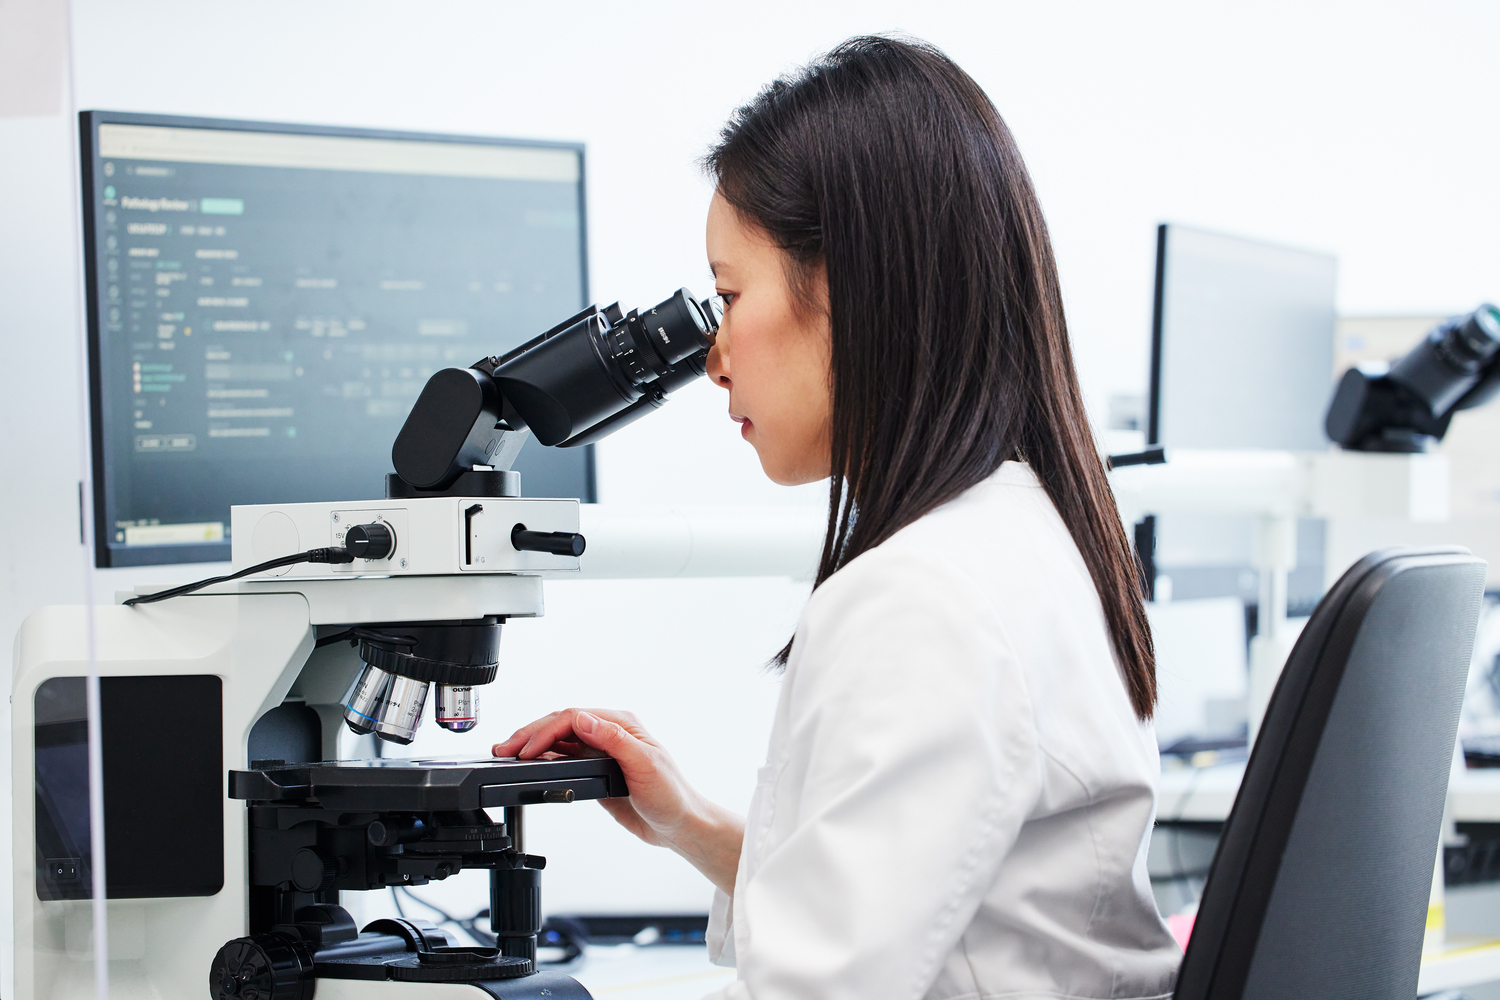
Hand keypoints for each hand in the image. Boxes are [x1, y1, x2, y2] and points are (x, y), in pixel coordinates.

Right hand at [493, 709, 743, 894]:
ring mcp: (600, 752)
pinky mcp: (595, 771)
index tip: (527, 748)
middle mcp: (609, 733)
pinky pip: (563, 760)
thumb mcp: (645, 763)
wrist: (679, 824)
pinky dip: (543, 760)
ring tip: (507, 754)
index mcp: (621, 724)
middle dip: (530, 734)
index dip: (546, 731)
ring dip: (532, 746)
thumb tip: (584, 720)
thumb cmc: (671, 794)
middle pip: (560, 725)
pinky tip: (528, 765)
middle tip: (504, 748)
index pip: (573, 717)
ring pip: (558, 741)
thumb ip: (614, 740)